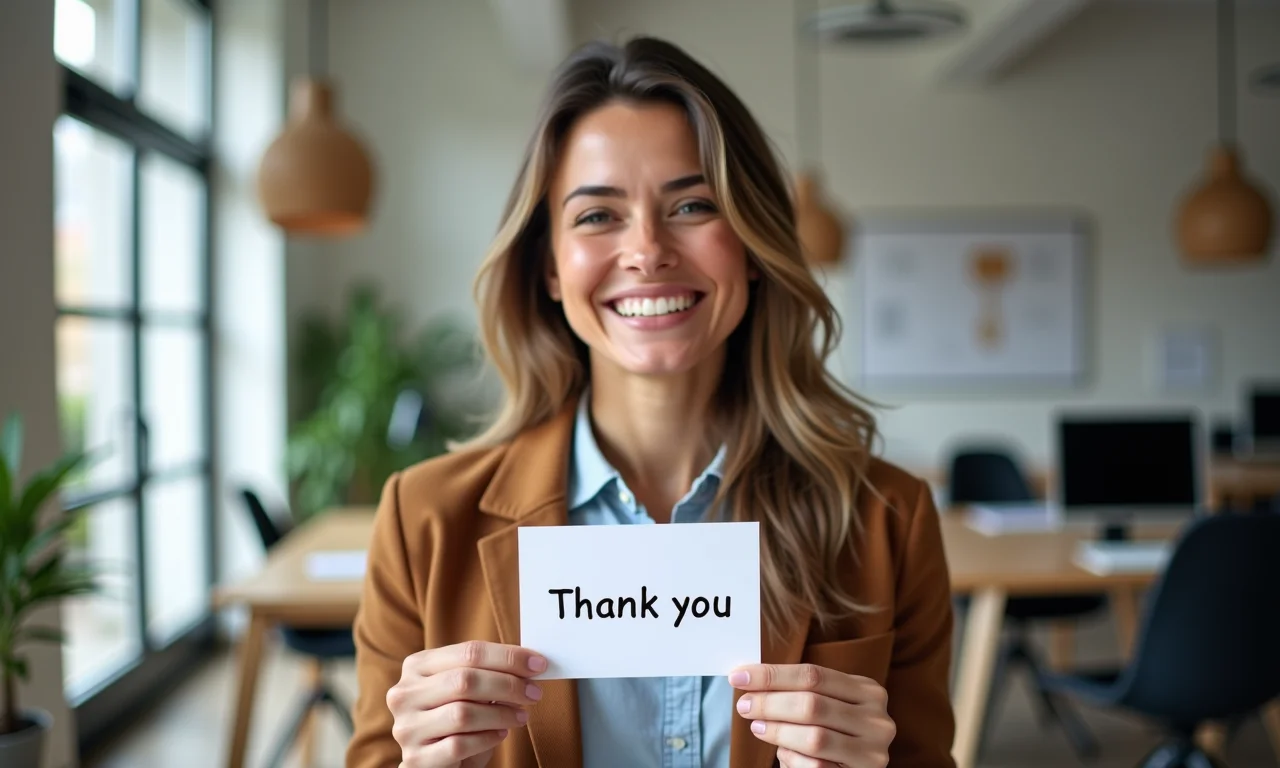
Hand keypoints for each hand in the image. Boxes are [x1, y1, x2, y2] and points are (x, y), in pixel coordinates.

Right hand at [387, 640, 546, 767]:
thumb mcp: (466, 689)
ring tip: (521, 716)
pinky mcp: (416, 758)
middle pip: (465, 680)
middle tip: (534, 692)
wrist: (436, 759)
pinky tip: (500, 734)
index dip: (508, 657)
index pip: (469, 652)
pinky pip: (458, 745)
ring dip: (501, 714)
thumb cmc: (455, 718)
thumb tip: (531, 662)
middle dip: (508, 685)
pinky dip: (487, 738)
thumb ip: (488, 671)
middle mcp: (405, 693)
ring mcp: (407, 727)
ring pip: (463, 714)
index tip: (538, 664)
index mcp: (417, 665)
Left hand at [729, 663, 894, 767]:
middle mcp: (877, 720)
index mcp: (867, 691)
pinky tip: (783, 753)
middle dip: (770, 703)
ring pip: (815, 738)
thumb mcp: (827, 705)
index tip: (739, 676)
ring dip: (778, 732)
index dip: (773, 675)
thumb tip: (749, 678)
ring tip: (758, 728)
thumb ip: (799, 692)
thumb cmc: (834, 733)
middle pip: (812, 704)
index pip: (813, 675)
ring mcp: (873, 752)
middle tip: (744, 705)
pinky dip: (793, 758)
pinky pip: (817, 767)